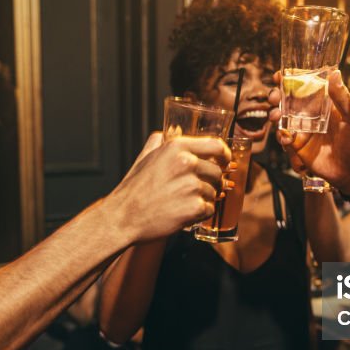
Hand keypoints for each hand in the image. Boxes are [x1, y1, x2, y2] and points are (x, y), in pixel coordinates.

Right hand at [110, 135, 228, 241]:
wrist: (123, 217)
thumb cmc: (134, 189)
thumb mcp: (146, 157)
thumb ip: (161, 142)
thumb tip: (172, 132)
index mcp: (177, 147)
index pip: (216, 146)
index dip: (225, 155)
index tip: (226, 162)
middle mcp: (186, 163)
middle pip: (218, 172)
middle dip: (213, 182)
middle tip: (198, 191)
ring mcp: (191, 186)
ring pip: (214, 192)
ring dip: (203, 199)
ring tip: (182, 203)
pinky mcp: (194, 208)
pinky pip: (210, 209)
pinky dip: (200, 214)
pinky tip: (183, 213)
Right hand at [267, 70, 349, 193]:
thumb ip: (343, 98)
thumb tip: (335, 73)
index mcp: (323, 103)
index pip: (304, 86)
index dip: (289, 79)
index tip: (280, 75)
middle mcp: (310, 114)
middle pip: (286, 100)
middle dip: (276, 96)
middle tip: (274, 97)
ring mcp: (302, 130)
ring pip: (281, 118)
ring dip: (275, 114)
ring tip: (276, 116)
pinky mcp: (298, 147)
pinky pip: (284, 138)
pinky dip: (281, 136)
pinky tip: (286, 137)